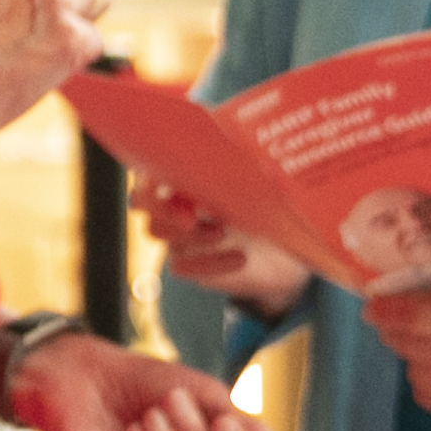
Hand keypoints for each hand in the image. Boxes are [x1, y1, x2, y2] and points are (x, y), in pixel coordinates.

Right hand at [140, 176, 320, 311]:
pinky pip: (179, 266)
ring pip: (155, 231)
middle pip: (141, 202)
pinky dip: (209, 263)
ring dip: (187, 231)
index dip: (151, 172)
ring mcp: (179, 235)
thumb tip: (262, 164)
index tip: (173, 179)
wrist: (288, 252)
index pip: (152, 167)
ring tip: (224, 232)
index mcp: (192, 175)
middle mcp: (178, 203)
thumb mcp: (269, 186)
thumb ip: (256, 173)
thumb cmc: (274, 207)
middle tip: (192, 217)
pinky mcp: (189, 265)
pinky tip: (240, 258)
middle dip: (163, 207)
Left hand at [368, 279, 430, 430]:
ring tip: (423, 342)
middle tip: (390, 319)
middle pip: (415, 346)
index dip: (390, 309)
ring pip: (419, 375)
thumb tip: (412, 281)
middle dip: (395, 331)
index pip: (424, 314)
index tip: (373, 305)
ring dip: (412, 357)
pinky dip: (428, 382)